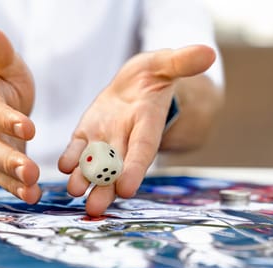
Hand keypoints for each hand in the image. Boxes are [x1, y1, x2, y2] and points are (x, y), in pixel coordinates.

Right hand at [0, 29, 40, 203]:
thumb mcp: (4, 66)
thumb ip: (0, 55)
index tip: (29, 129)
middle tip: (30, 172)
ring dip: (13, 181)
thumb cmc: (1, 83)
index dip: (6, 120)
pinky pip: (2, 179)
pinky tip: (33, 197)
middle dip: (9, 160)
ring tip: (32, 193)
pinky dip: (16, 189)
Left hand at [58, 45, 215, 215]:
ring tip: (74, 192)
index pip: (143, 150)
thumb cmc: (155, 75)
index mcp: (148, 125)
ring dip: (84, 179)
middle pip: (116, 167)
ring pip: (94, 164)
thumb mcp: (167, 64)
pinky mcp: (87, 134)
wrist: (137, 85)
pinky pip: (78, 149)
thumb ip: (182, 62)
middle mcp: (127, 139)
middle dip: (105, 188)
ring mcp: (105, 139)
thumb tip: (208, 53)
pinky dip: (71, 158)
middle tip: (95, 208)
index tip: (126, 189)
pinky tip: (64, 167)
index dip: (134, 169)